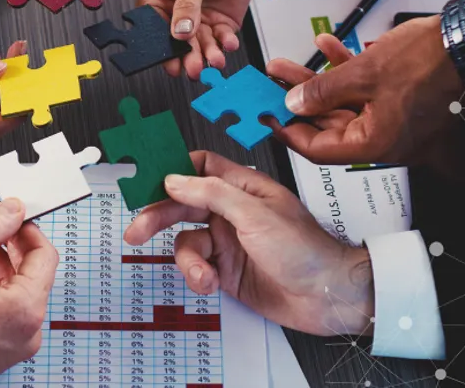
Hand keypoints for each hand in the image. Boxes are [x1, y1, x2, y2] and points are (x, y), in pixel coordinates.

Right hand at [124, 151, 374, 336]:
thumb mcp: (256, 214)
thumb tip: (175, 179)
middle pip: (183, 204)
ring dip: (187, 259)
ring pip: (186, 241)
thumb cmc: (307, 250)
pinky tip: (210, 283)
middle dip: (159, 216)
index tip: (147, 179)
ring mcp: (229, 241)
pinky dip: (197, 276)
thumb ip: (212, 194)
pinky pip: (197, 267)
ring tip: (201, 274)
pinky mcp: (226, 270)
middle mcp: (233, 211)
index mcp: (244, 187)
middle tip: (137, 231)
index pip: (201, 166)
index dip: (174, 169)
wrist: (328, 298)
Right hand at [138, 0, 270, 77]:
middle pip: (177, 43)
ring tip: (214, 61)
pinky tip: (228, 43)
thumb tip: (180, 32)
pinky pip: (221, 40)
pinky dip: (225, 44)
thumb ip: (186, 6)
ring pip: (200, 46)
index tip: (170, 61)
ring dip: (207, 55)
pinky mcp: (220, 22)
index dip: (160, 46)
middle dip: (186, 57)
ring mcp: (199, 19)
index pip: (153, 28)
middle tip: (193, 68)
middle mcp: (176, 12)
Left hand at [267, 18, 462, 165]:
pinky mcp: (400, 101)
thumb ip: (322, 92)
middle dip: (297, 100)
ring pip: (342, 104)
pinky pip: (364, 92)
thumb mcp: (363, 73)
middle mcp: (385, 139)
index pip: (318, 150)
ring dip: (315, 82)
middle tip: (272, 85)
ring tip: (288, 64)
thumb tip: (294, 104)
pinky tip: (328, 49)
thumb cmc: (431, 61)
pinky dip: (345, 72)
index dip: (288, 132)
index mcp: (376, 145)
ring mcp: (394, 121)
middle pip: (327, 125)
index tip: (266, 118)